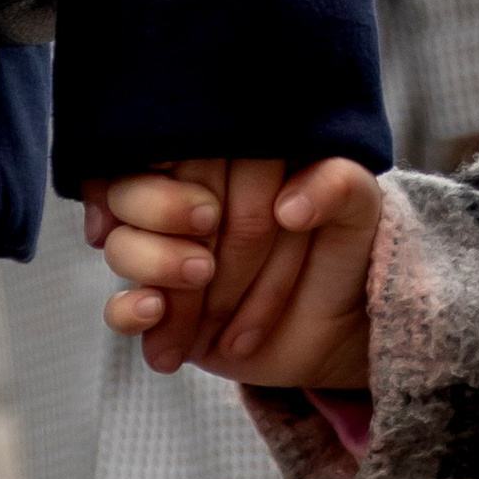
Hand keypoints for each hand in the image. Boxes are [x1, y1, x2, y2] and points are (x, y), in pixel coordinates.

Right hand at [96, 159, 380, 392]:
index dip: (183, 184)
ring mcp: (167, 253)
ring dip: (155, 264)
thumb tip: (289, 206)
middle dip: (165, 219)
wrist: (343, 324)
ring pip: (124, 244)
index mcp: (226, 160)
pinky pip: (117, 308)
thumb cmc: (348, 248)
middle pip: (135, 192)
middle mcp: (186, 201)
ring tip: (200, 276)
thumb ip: (341, 186)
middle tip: (204, 246)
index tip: (208, 214)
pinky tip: (153, 314)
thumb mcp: (360, 211)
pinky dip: (128, 313)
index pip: (179, 153)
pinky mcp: (163, 306)